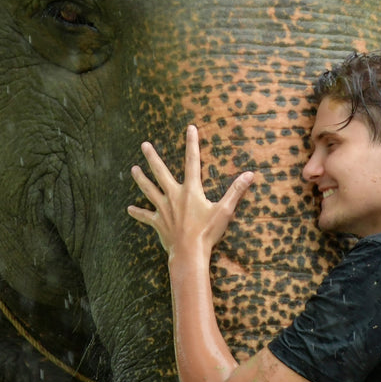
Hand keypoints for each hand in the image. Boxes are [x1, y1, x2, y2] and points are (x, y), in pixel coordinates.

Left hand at [127, 124, 254, 258]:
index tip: (190, 128)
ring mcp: (163, 209)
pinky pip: (146, 216)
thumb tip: (250, 174)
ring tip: (133, 169)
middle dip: (152, 157)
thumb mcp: (225, 210)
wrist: (189, 253)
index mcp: (190, 190)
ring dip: (141, 179)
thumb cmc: (207, 232)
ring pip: (149, 190)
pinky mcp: (158, 223)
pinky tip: (129, 209)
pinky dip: (138, 213)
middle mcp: (173, 196)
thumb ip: (236, 191)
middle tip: (144, 145)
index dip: (192, 143)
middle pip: (160, 172)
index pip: (192, 161)